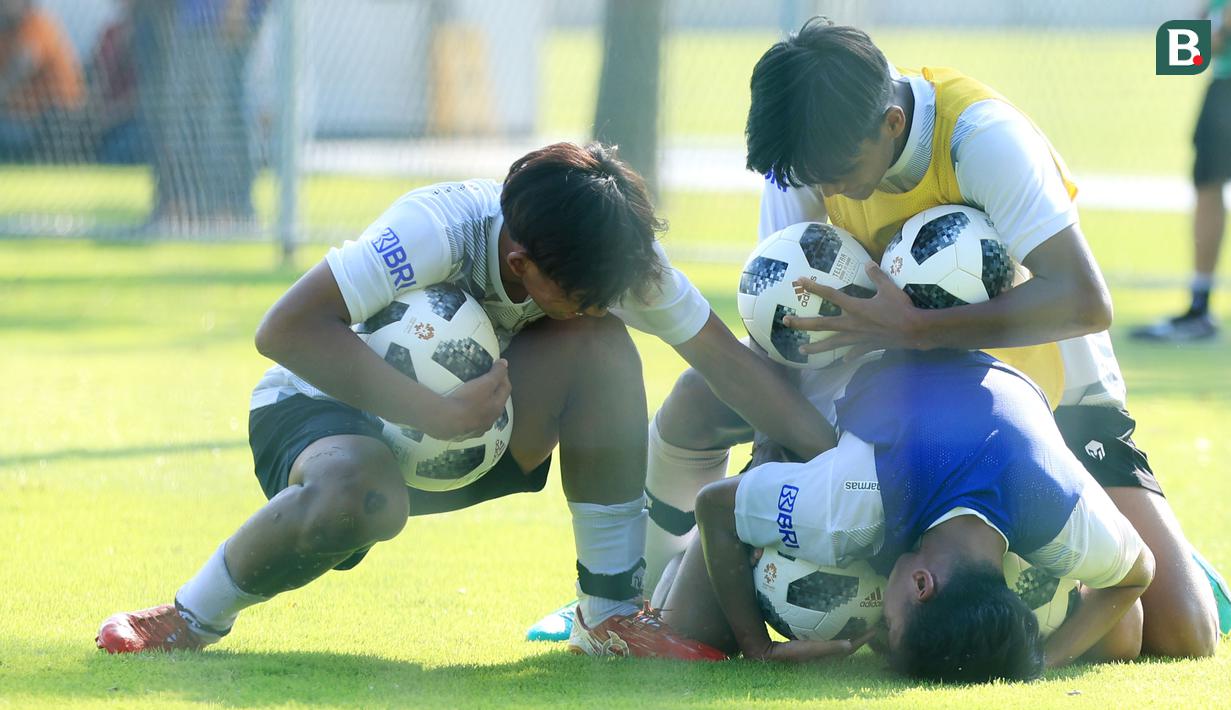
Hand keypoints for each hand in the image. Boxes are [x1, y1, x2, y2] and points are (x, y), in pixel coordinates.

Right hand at [432, 359, 511, 439]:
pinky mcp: (463, 434)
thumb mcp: (484, 383)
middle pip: (496, 404)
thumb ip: (496, 373)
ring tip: (474, 397)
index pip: (506, 389)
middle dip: (494, 392)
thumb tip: (505, 363)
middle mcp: (490, 421)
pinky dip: (470, 416)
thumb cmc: (467, 400)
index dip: (503, 376)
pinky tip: (462, 413)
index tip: (497, 367)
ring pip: (484, 416)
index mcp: (497, 408)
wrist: (445, 421)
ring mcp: (477, 429)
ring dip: (482, 406)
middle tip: (487, 381)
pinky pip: (470, 423)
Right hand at [743, 628, 875, 661]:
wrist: (768, 653)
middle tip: (869, 619)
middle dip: (859, 632)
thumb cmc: (789, 653)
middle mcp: (824, 652)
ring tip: (855, 615)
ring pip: (837, 636)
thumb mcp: (809, 650)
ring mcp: (816, 647)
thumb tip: (849, 644)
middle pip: (847, 641)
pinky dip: (832, 625)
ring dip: (847, 627)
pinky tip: (830, 613)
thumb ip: (828, 648)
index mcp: (827, 655)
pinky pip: (825, 632)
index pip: (850, 646)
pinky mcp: (808, 642)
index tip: (874, 628)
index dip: (863, 639)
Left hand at [783, 263, 930, 356]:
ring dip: (815, 347)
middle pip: (821, 324)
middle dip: (802, 323)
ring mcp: (857, 338)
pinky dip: (847, 356)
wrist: (914, 331)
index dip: (814, 287)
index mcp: (855, 307)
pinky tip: (842, 360)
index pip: (830, 295)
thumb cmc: (901, 308)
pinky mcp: (867, 347)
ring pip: (831, 344)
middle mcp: (851, 324)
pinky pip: (854, 353)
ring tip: (801, 350)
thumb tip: (868, 262)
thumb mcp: (889, 288)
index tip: (799, 281)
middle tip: (785, 322)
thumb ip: (877, 275)